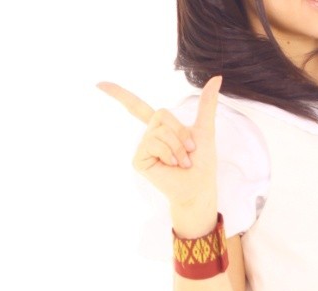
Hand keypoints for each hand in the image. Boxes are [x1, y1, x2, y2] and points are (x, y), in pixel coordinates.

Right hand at [96, 77, 222, 212]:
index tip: (99, 84)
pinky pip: (153, 143)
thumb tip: (217, 77)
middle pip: (161, 114)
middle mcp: (150, 136)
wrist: (199, 186)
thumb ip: (207, 104)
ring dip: (177, 146)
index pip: (137, 107)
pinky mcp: (138, 159)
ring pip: (159, 130)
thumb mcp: (205, 128)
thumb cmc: (202, 162)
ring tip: (182, 162)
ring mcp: (143, 147)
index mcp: (162, 128)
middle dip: (180, 131)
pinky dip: (168, 153)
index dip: (119, 94)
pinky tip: (171, 165)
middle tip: (189, 150)